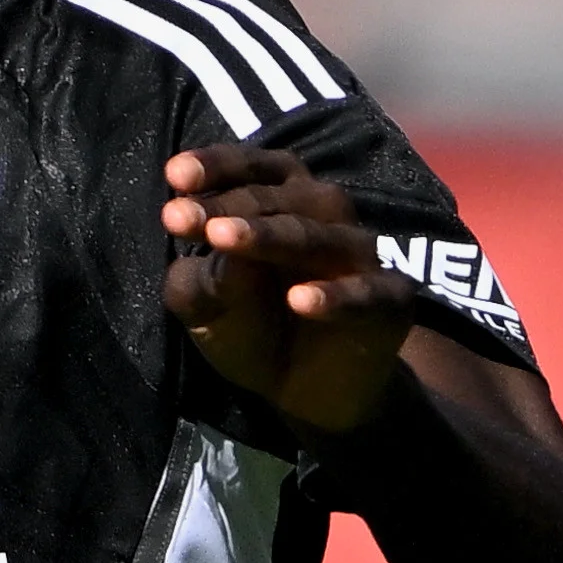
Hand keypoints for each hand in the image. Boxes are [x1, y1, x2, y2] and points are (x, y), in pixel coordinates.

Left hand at [159, 146, 416, 436]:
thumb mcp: (209, 307)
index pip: (251, 169)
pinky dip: (333, 297)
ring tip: (223, 239)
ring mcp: (359, 253)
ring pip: (313, 236)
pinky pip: (363, 293)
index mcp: (282, 198)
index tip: (174, 176)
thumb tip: (206, 257)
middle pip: (276, 199)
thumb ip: (197, 282)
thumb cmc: (256, 328)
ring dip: (268, 236)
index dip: (215, 167)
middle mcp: (325, 213)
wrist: (310, 394)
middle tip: (177, 217)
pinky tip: (300, 301)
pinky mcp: (388, 298)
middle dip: (225, 206)